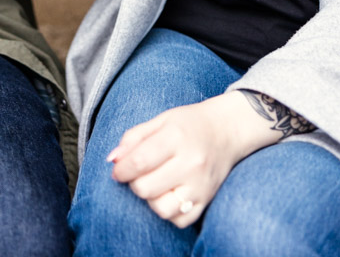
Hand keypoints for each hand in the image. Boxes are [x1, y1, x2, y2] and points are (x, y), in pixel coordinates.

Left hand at [107, 93, 270, 226]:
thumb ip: (133, 137)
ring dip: (150, 198)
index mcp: (177, 137)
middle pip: (146, 188)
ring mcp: (200, 185)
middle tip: (138, 173)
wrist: (226, 131)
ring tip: (154, 183)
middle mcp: (191, 163)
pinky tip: (169, 193)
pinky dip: (168, 211)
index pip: (139, 161)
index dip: (121, 169)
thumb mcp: (161, 120)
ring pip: (160, 209)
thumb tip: (113, 160)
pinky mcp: (206, 201)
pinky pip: (178, 220)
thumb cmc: (189, 124)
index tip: (118, 170)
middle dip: (134, 182)